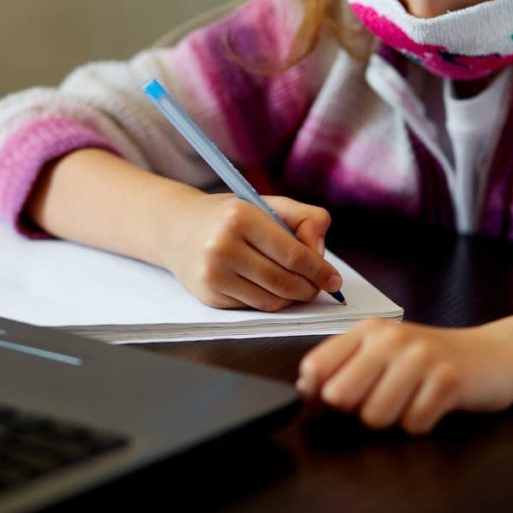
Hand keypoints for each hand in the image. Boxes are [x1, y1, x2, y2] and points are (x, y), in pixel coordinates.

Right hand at [161, 193, 342, 310]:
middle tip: (320, 286)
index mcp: (240, 217)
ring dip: (292, 298)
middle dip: (309, 288)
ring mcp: (213, 274)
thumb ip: (305, 219)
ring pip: (272, 300)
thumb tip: (320, 253)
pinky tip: (271, 288)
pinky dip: (271, 301)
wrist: (178, 230)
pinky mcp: (209, 295)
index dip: (319, 270)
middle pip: (284, 281)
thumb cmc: (231, 217)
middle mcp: (222, 246)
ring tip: (298, 286)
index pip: (292, 254)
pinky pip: (254, 307)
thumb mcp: (267, 204)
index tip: (334, 279)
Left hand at [297, 320, 512, 433]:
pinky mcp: (448, 380)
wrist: (495, 355)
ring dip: (391, 421)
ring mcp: (420, 357)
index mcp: (368, 330)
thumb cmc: (432, 360)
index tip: (336, 402)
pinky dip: (421, 425)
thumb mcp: (384, 353)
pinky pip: (413, 424)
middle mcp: (391, 338)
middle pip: (340, 396)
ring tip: (410, 403)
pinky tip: (432, 406)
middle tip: (381, 401)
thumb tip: (305, 387)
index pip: (316, 367)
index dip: (317, 394)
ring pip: (375, 415)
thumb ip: (344, 366)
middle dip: (355, 411)